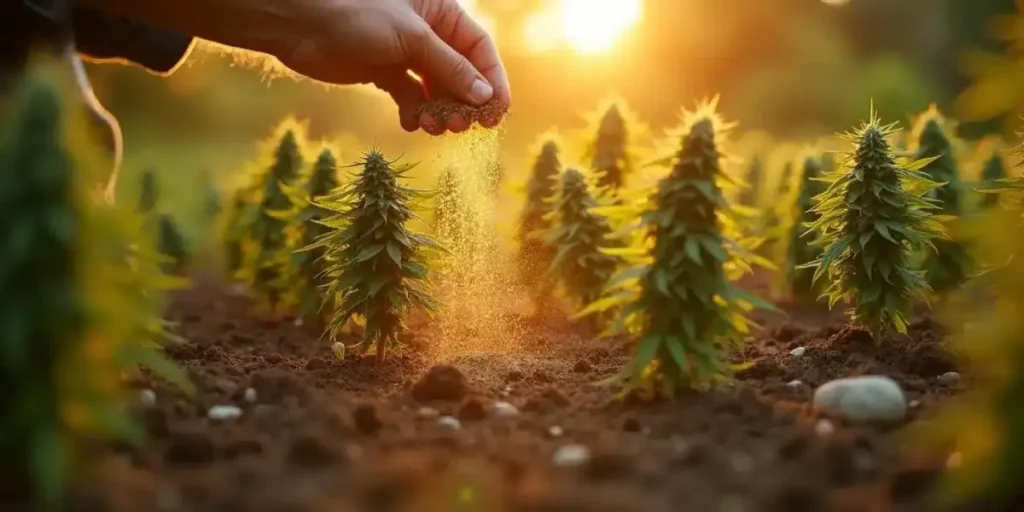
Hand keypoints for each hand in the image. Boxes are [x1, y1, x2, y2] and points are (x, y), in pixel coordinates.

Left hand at [273, 0, 509, 134]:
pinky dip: (413, 112)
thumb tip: (484, 97)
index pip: (479, 49)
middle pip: (460, 73)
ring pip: (435, 89)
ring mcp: (405, 54)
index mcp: (440, 12)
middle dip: (462, 102)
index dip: (492, 81)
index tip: (496, 112)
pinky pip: (410, 97)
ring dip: (438, 111)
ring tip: (431, 125)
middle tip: (460, 125)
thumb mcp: (411, 39)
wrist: (299, 24)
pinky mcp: (384, 72)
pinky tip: (410, 123)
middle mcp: (427, 33)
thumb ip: (450, 68)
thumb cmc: (356, 15)